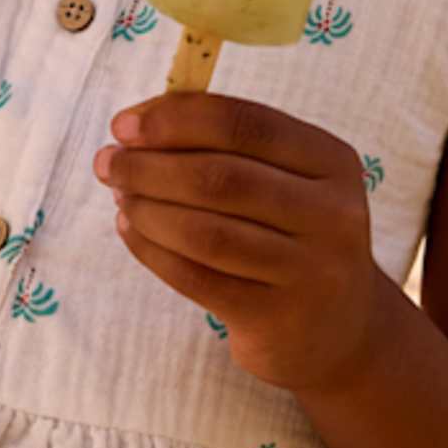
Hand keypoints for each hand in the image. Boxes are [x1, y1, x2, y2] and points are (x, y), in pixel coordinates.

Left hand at [92, 90, 379, 392]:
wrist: (338, 328)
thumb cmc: (291, 235)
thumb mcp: (285, 182)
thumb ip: (225, 146)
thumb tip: (137, 126)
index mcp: (332, 161)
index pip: (246, 124)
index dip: (176, 119)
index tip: (124, 125)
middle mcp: (331, 214)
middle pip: (221, 177)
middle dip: (150, 166)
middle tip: (108, 163)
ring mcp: (309, 271)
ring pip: (205, 232)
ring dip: (147, 208)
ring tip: (120, 197)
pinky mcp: (276, 318)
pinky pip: (196, 278)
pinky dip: (151, 250)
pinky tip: (131, 230)